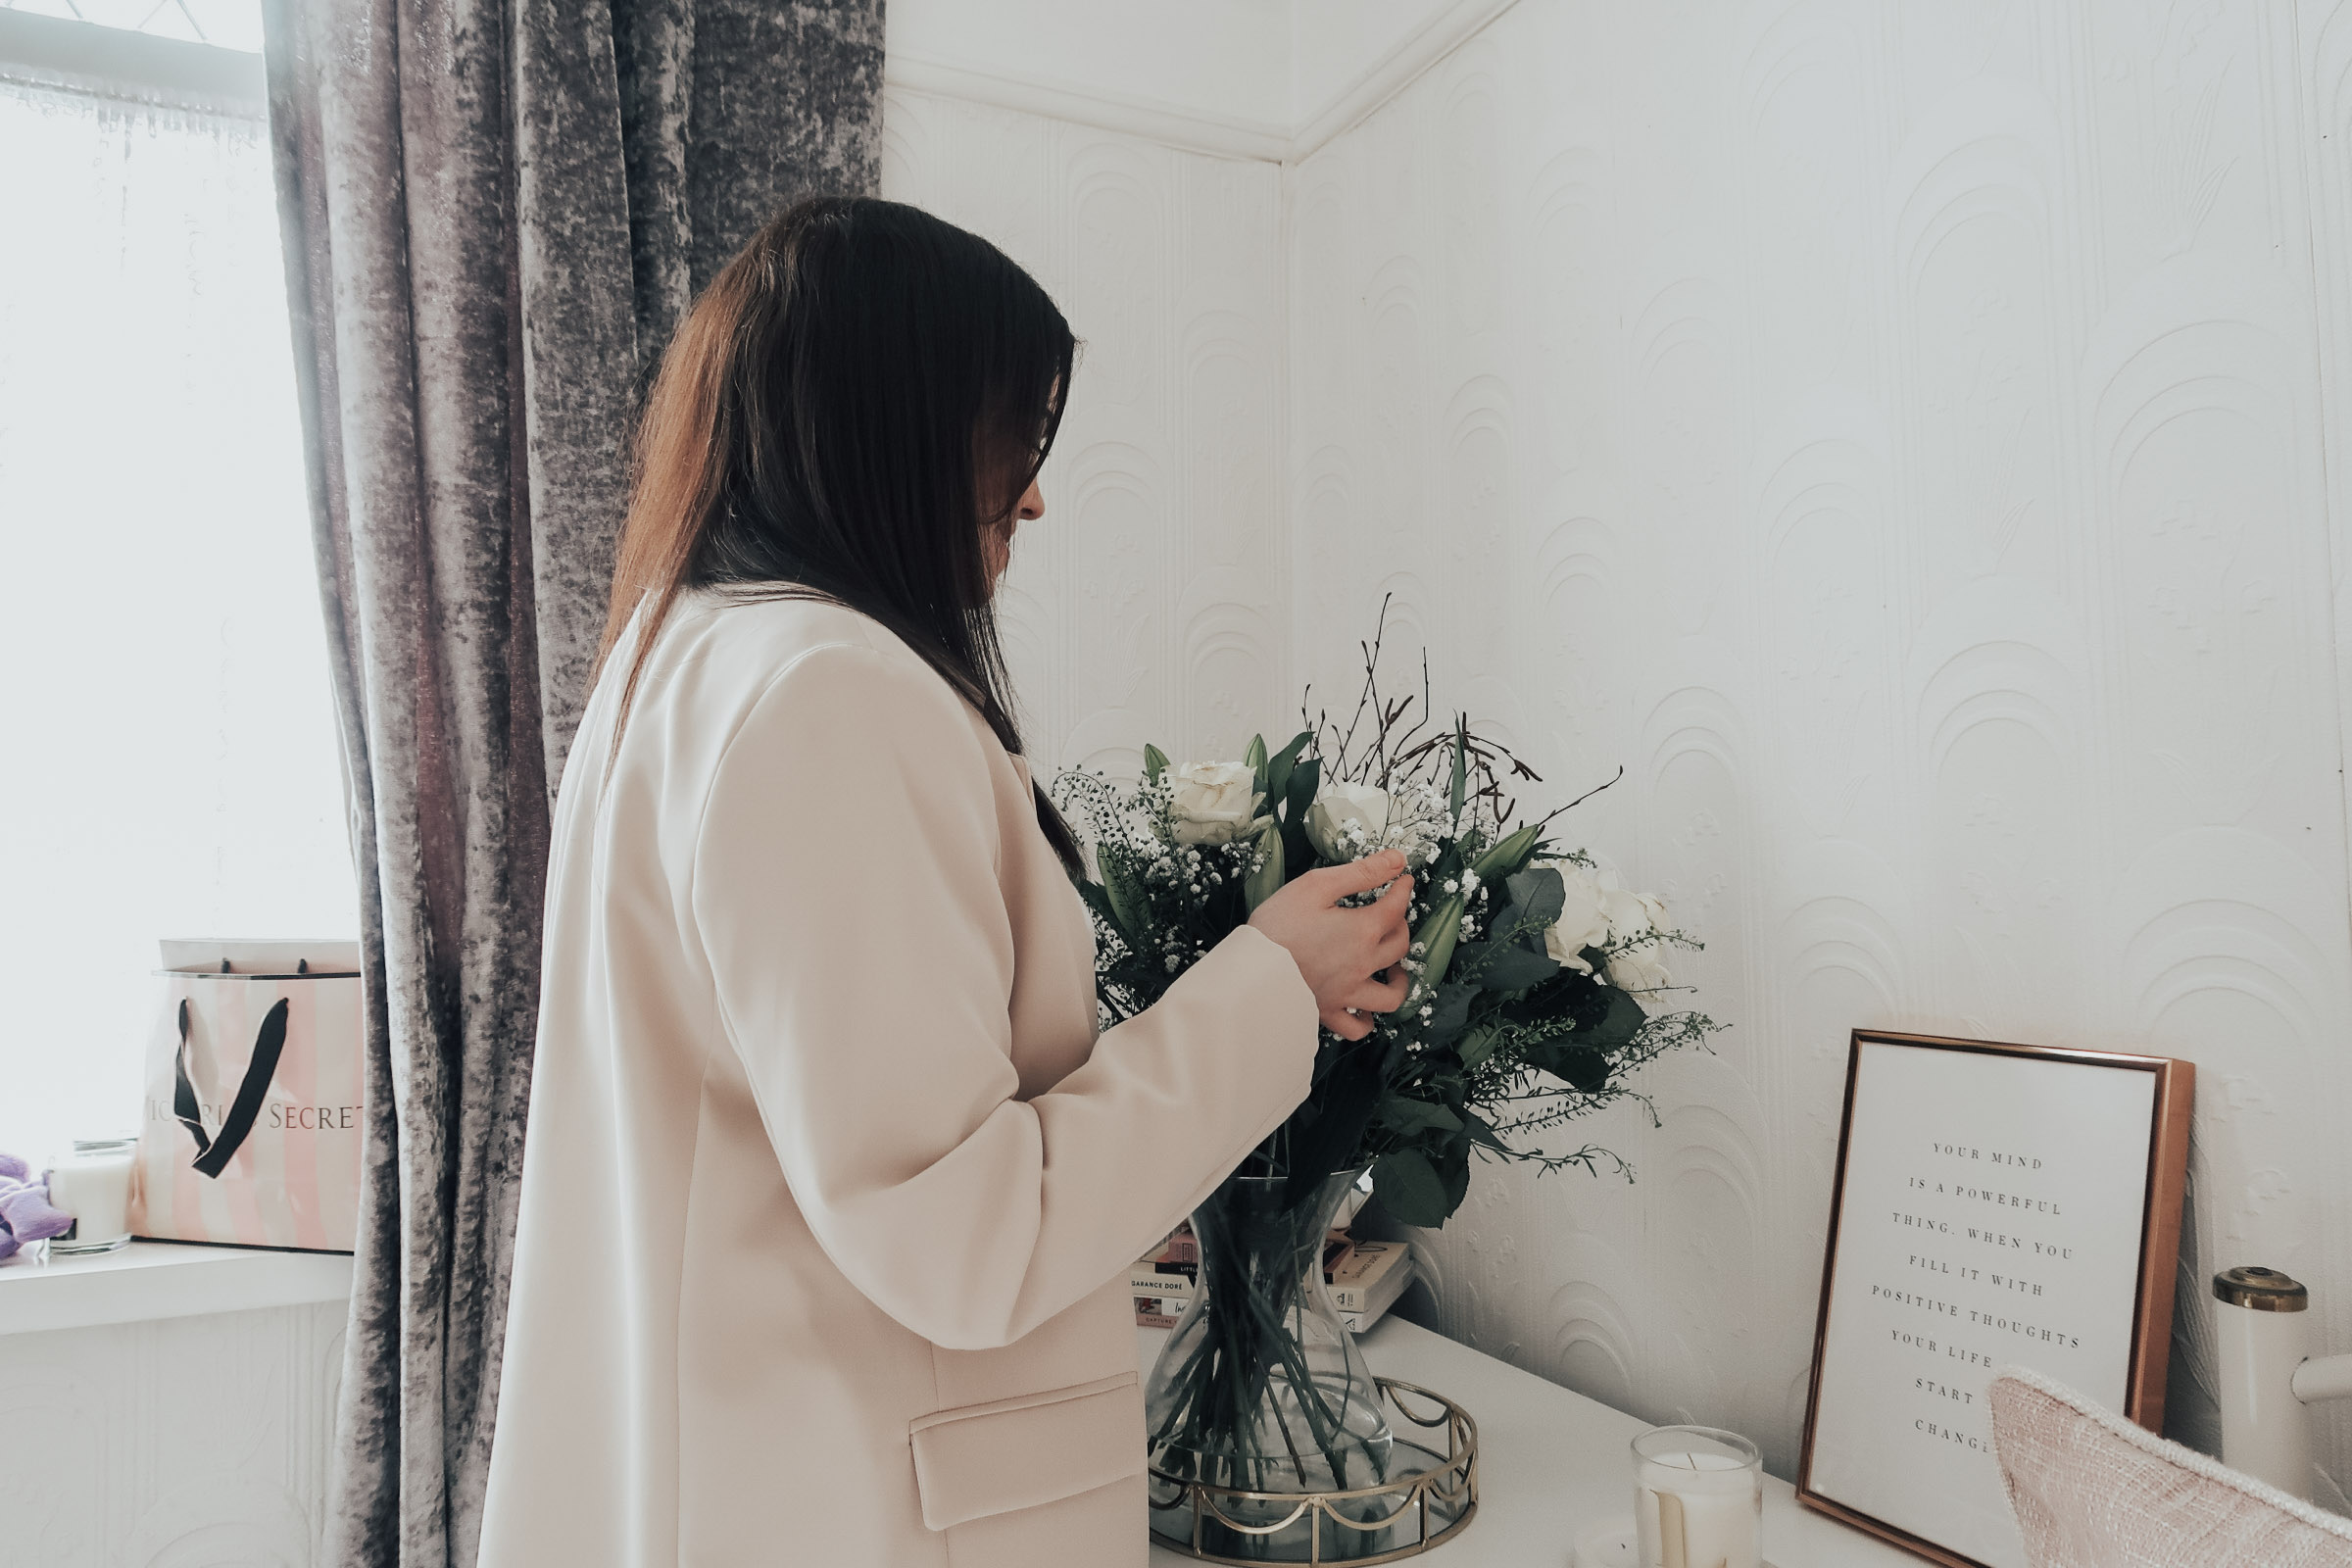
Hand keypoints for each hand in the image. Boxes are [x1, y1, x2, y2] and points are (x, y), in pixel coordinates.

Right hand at [1247, 850, 1414, 1040]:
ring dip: (1398, 979)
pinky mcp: (1328, 1012)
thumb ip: (1361, 872)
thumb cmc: (1277, 926)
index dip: (1403, 890)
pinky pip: (1357, 1027)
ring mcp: (1347, 993)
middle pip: (1399, 946)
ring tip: (1391, 968)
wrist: (1248, 969)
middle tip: (1390, 915)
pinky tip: (1363, 1008)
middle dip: (1400, 925)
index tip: (1403, 881)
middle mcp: (1362, 965)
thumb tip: (1397, 860)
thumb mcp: (1317, 885)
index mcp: (1362, 931)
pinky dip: (1366, 1020)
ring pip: (1391, 995)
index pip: (1396, 908)